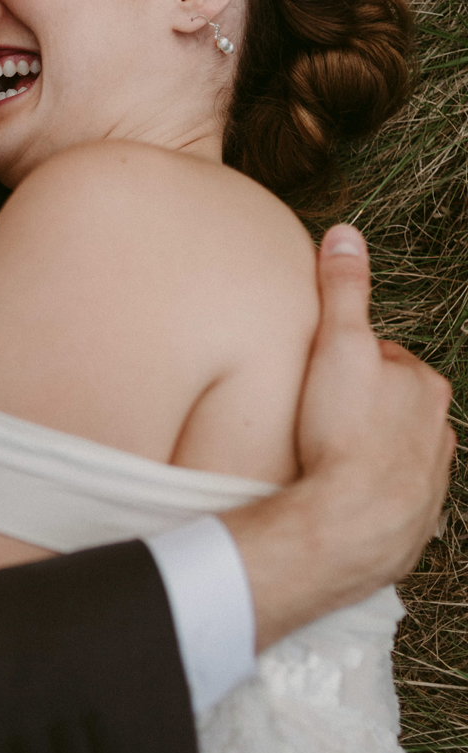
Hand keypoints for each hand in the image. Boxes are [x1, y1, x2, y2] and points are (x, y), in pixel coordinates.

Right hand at [229, 224, 456, 645]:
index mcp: (425, 385)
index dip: (344, 363)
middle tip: (314, 414)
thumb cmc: (344, 430)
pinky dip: (366, 490)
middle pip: (391, 405)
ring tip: (321, 455)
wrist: (355, 519)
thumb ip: (342, 290)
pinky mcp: (416, 518)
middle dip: (360, 406)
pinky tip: (337, 492)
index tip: (315, 376)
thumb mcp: (337, 346)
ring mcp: (430, 475)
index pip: (382, 359)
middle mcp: (438, 429)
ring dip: (363, 449)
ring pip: (393, 450)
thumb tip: (345, 233)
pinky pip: (389, 493)